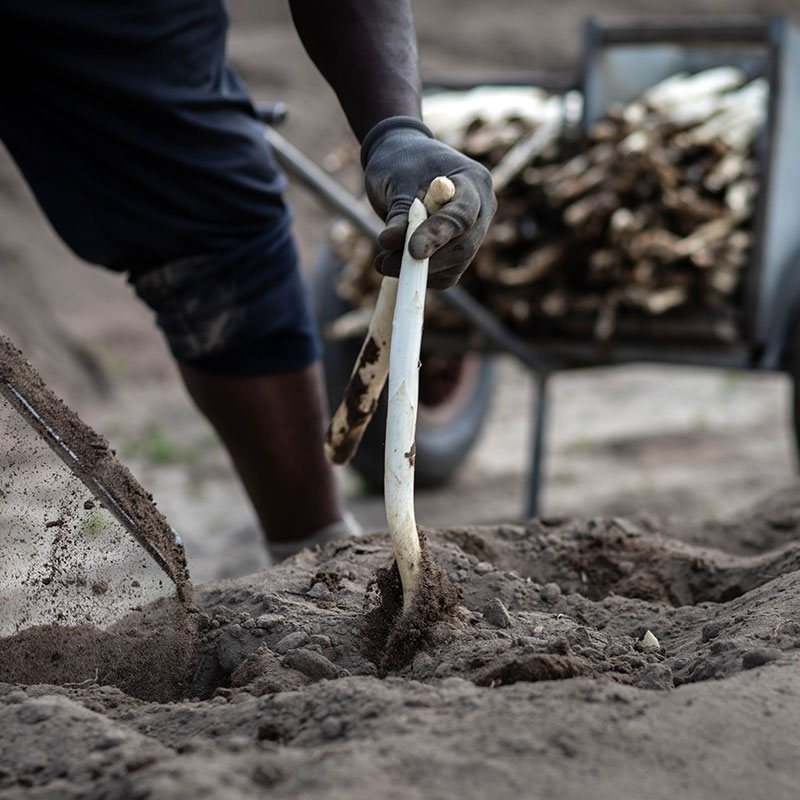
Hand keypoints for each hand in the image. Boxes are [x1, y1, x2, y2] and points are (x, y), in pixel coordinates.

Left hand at [361, 117, 495, 288]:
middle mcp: (482, 208)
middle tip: (384, 263)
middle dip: (426, 261)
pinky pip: (447, 274)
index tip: (412, 251)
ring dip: (419, 271)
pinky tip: (397, 265)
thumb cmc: (399, 163)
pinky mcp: (460, 250)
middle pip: (463, 247)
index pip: (462, 215)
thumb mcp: (394, 182)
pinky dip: (422, 275)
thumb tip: (391, 243)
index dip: (438, 235)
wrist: (402, 160)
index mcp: (473, 181)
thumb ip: (398, 214)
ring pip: (455, 265)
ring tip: (383, 262)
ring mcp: (474, 232)